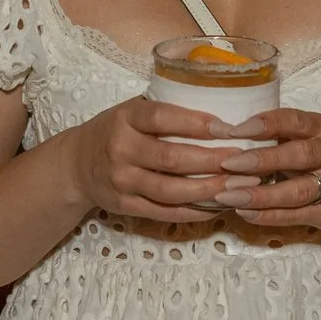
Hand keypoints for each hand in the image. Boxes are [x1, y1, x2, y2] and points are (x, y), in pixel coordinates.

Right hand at [58, 98, 242, 223]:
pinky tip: (218, 206)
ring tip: (239, 186)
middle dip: (212, 161)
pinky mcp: (125, 206)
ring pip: (171, 191)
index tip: (227, 128)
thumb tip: (221, 107)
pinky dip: (195, 211)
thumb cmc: (115, 132)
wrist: (75, 165)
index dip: (195, 123)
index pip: (161, 118)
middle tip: (244, 161)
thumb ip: (166, 111)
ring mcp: (122, 181)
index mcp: (125, 118)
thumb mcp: (130, 111)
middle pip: (171, 158)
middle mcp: (121, 149)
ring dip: (209, 190)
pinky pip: (165, 212)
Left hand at [207, 108, 320, 232]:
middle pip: (297, 155)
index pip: (292, 120)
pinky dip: (269, 215)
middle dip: (261, 159)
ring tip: (228, 196)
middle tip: (228, 164)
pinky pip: (297, 214)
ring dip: (260, 194)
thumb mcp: (306, 138)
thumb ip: (276, 137)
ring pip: (296, 190)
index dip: (263, 124)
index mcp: (320, 128)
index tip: (232, 130)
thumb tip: (222, 137)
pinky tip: (245, 213)